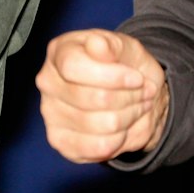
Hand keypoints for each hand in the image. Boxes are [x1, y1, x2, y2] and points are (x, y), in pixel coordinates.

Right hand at [37, 29, 169, 163]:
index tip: (137, 78)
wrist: (130, 91)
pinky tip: (122, 127)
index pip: (74, 67)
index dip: (112, 76)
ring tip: (138, 107)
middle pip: (94, 98)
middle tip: (145, 93)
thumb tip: (97, 44)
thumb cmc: (121, 64)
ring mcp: (50, 113)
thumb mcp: (123, 46)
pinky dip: (120, 139)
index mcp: (59, 52)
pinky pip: (97, 147)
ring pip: (102, 125)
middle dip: (130, 98)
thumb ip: (110, 45)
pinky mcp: (60, 140)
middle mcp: (48, 82)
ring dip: (130, 117)